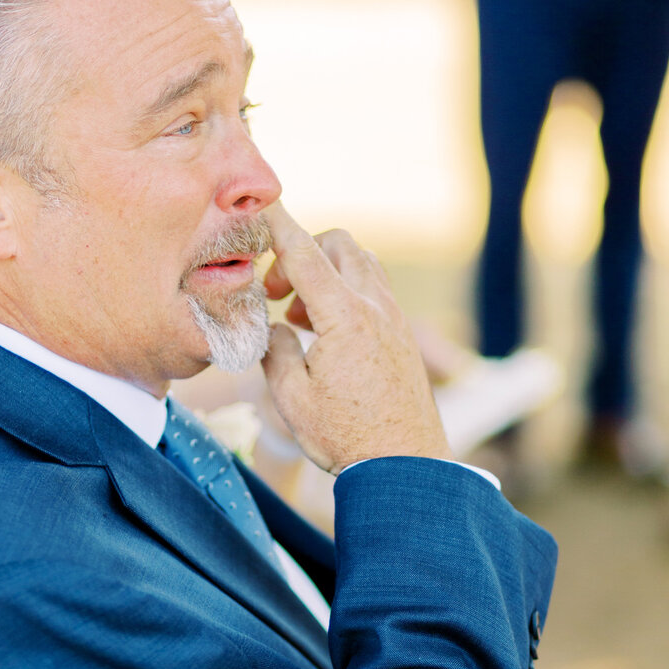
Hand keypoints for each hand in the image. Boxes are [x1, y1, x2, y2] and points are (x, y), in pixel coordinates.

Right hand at [260, 204, 450, 474]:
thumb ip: (274, 350)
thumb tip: (274, 327)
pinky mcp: (404, 335)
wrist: (406, 466)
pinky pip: (373, 290)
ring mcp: (395, 319)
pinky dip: (346, 292)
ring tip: (299, 317)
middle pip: (338, 244)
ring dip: (325, 273)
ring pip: (360, 263)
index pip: (303, 252)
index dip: (278, 224)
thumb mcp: (291, 397)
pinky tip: (327, 334)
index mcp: (344, 316)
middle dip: (302, 252)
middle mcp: (375, 307)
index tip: (261, 203)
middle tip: (277, 291)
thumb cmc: (347, 437)